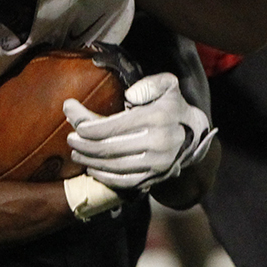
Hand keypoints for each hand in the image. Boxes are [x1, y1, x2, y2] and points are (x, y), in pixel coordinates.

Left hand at [64, 72, 215, 189]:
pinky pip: (124, 181)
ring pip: (113, 166)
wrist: (196, 136)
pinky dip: (104, 176)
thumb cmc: (174, 107)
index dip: (86, 123)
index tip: (71, 115)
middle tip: (70, 138)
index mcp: (158, 117)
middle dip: (83, 143)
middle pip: (108, 147)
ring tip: (76, 152)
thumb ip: (149, 84)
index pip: (112, 125)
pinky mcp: (155, 178)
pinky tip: (92, 169)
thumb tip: (128, 96)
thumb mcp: (168, 85)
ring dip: (89, 160)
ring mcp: (157, 164)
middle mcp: (159, 143)